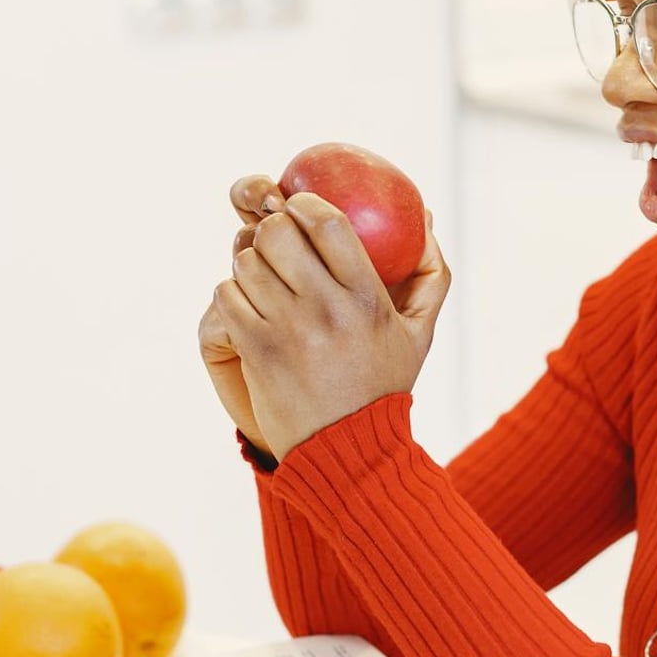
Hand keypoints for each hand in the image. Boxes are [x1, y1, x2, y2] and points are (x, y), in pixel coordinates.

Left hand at [206, 186, 447, 460]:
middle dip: (270, 230)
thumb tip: (429, 219)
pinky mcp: (256, 350)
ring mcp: (288, 330)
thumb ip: (430, 274)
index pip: (328, 223)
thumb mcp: (419, 333)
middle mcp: (327, 309)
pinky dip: (231, 295)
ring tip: (262, 279)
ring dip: (248, 264)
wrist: (348, 452)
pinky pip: (226, 295)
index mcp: (367, 298)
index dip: (304, 204)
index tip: (297, 206)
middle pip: (277, 233)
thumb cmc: (384, 386)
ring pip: (245, 262)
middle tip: (274, 243)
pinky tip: (248, 308)